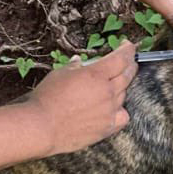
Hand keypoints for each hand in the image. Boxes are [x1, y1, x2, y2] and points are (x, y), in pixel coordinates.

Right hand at [27, 41, 137, 155]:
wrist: (42, 127)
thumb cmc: (47, 99)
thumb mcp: (59, 74)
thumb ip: (73, 67)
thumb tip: (78, 62)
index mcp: (96, 74)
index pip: (121, 58)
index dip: (127, 50)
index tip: (128, 46)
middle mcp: (107, 92)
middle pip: (127, 75)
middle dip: (130, 65)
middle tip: (129, 60)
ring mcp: (109, 110)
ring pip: (124, 95)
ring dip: (121, 87)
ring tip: (114, 84)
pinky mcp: (107, 127)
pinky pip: (123, 116)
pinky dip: (120, 110)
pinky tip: (114, 108)